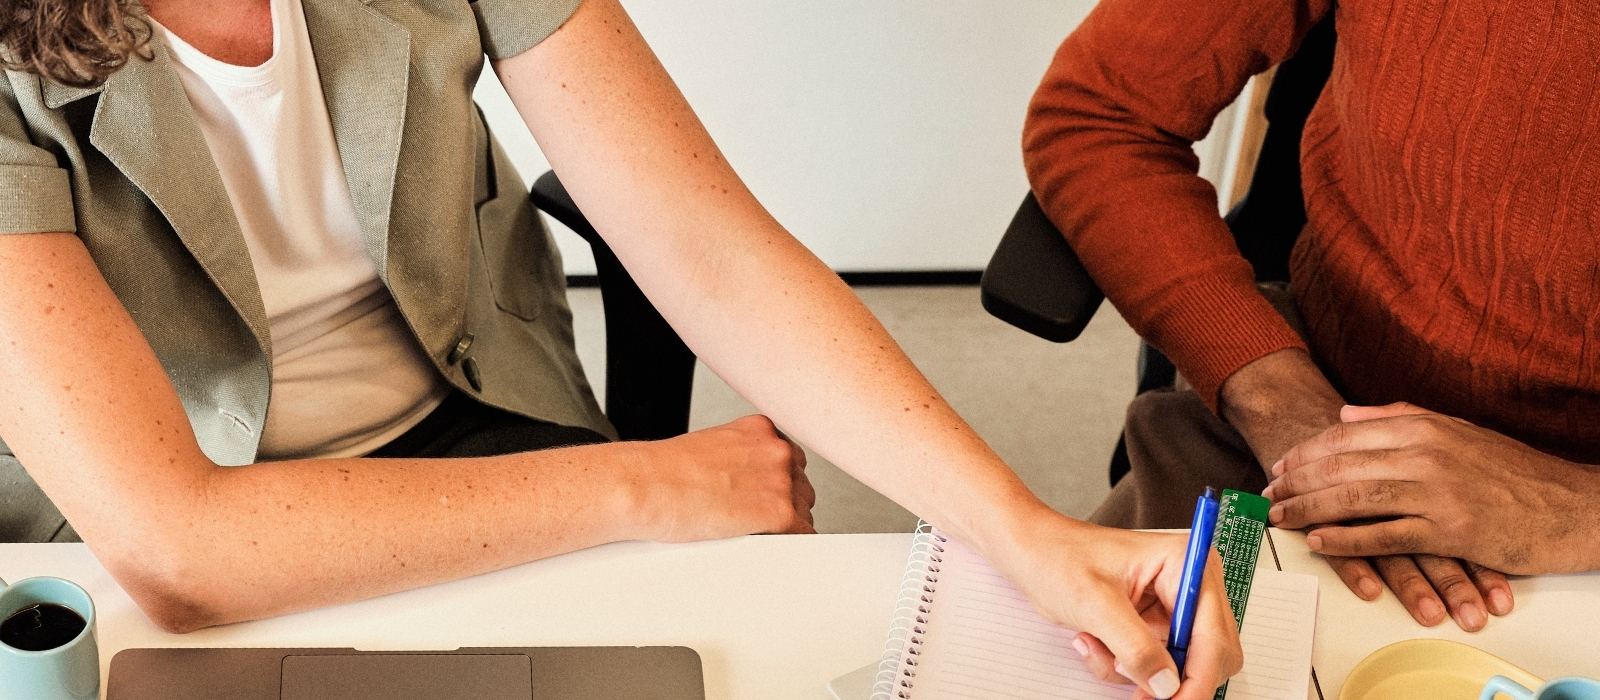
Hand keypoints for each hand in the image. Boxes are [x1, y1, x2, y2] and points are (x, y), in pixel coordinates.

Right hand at [630, 415, 815, 541]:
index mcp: (760, 430)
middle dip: (781, 502)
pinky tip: (762, 543)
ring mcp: (781, 481)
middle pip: (801, 485)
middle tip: (749, 515)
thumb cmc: (665, 471)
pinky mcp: (779, 513)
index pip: (789, 460)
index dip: (776, 482)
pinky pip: (803, 535)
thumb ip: (740, 458)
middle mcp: (776, 450)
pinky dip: (788, 544)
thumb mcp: (711, 447)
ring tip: (746, 529)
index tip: (760, 495)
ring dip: (783, 525)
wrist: (647, 485)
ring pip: (803, 511)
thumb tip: (748, 481)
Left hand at [996, 515, 1242, 699]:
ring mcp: (1174, 606)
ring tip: (1097, 645)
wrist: (1032, 553)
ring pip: (1179, 666)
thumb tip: (1166, 684)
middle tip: (1132, 684)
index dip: (1198, 676)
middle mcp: (1190, 584)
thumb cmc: (1058, 557)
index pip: (1213, 635)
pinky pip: (1155, 665)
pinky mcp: (1157, 624)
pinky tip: (1096, 642)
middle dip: (1165, 675)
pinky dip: (1123, 665)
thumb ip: (1135, 647)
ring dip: (1134, 669)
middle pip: (1209, 655)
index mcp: (1186, 562)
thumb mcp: (1094, 604)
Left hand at [1219, 351, 1509, 629]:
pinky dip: (1346, 540)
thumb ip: (1400, 418)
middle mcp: (1425, 454)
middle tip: (1267, 493)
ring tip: (1278, 517)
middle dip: (1296, 481)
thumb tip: (1348, 412)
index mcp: (1424, 428)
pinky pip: (1383, 535)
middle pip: (1341, 465)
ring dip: (1308, 509)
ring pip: (1353, 498)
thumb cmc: (1513, 472)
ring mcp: (1436, 493)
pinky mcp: (1449, 531)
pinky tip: (1319, 542)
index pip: (1346, 435)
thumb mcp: (1457, 431)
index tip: (1281, 464)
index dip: (1307, 452)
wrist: (1571, 506)